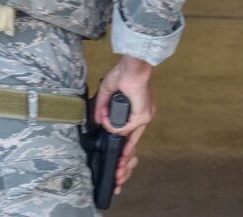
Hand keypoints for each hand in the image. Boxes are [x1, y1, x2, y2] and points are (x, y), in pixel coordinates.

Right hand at [94, 56, 153, 192]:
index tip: (121, 161)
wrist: (133, 67)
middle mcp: (143, 115)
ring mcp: (144, 115)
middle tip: (118, 174)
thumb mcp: (108, 92)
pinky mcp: (143, 115)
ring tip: (113, 157)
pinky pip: (126, 128)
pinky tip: (106, 124)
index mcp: (137, 110)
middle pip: (134, 142)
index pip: (133, 134)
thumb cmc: (123, 74)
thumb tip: (98, 120)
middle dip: (125, 160)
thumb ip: (102, 107)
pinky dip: (114, 128)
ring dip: (120, 148)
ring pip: (130, 138)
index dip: (126, 148)